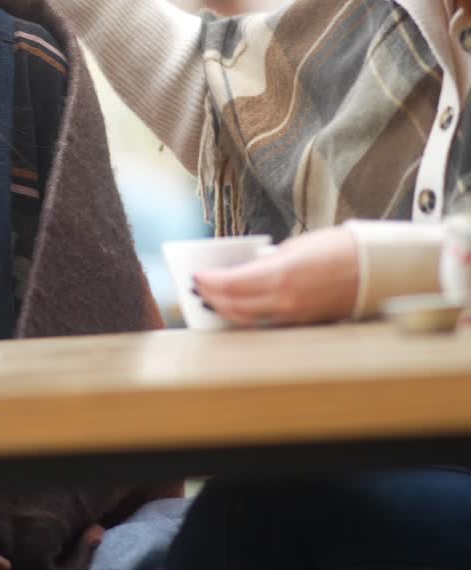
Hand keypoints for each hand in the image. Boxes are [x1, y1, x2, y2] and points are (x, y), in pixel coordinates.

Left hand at [194, 227, 359, 326]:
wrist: (373, 268)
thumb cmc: (338, 249)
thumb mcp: (295, 247)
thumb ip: (268, 262)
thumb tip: (246, 271)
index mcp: (280, 275)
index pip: (230, 284)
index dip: (209, 281)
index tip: (197, 275)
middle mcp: (284, 300)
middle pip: (234, 305)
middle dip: (212, 297)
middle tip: (199, 288)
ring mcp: (293, 315)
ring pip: (247, 319)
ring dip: (226, 310)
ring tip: (212, 300)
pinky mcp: (302, 322)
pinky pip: (266, 322)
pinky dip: (248, 316)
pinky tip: (239, 308)